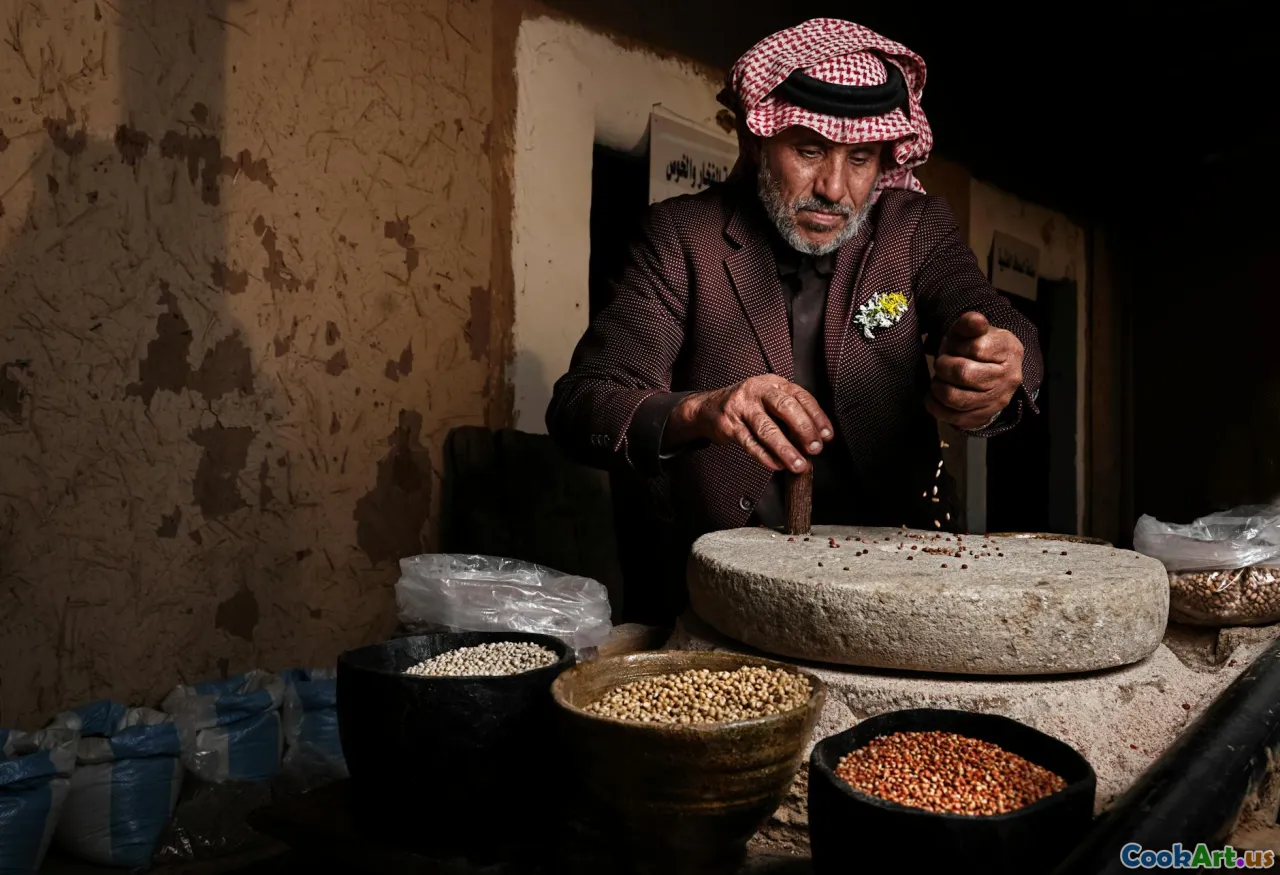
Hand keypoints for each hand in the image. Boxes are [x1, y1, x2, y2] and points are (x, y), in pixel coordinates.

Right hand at [666, 375, 833, 472]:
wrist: (708, 408)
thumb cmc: (747, 406)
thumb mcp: (769, 401)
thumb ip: (790, 416)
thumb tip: (814, 439)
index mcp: (773, 383)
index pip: (801, 397)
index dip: (817, 417)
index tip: (827, 435)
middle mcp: (757, 390)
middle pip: (785, 407)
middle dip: (803, 430)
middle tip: (815, 449)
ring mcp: (741, 407)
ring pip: (767, 428)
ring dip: (785, 449)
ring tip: (798, 464)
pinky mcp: (728, 424)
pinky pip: (749, 443)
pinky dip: (765, 456)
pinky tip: (776, 464)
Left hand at [925, 312, 1024, 430]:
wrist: (992, 371)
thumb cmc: (976, 348)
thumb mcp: (972, 331)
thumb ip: (970, 323)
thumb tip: (975, 321)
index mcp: (1008, 350)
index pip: (976, 348)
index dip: (956, 346)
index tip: (954, 346)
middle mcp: (1008, 377)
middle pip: (963, 373)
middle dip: (944, 366)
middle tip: (942, 363)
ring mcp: (997, 400)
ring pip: (955, 398)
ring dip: (938, 387)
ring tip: (939, 379)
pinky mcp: (984, 417)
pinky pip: (953, 418)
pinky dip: (935, 406)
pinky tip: (934, 396)